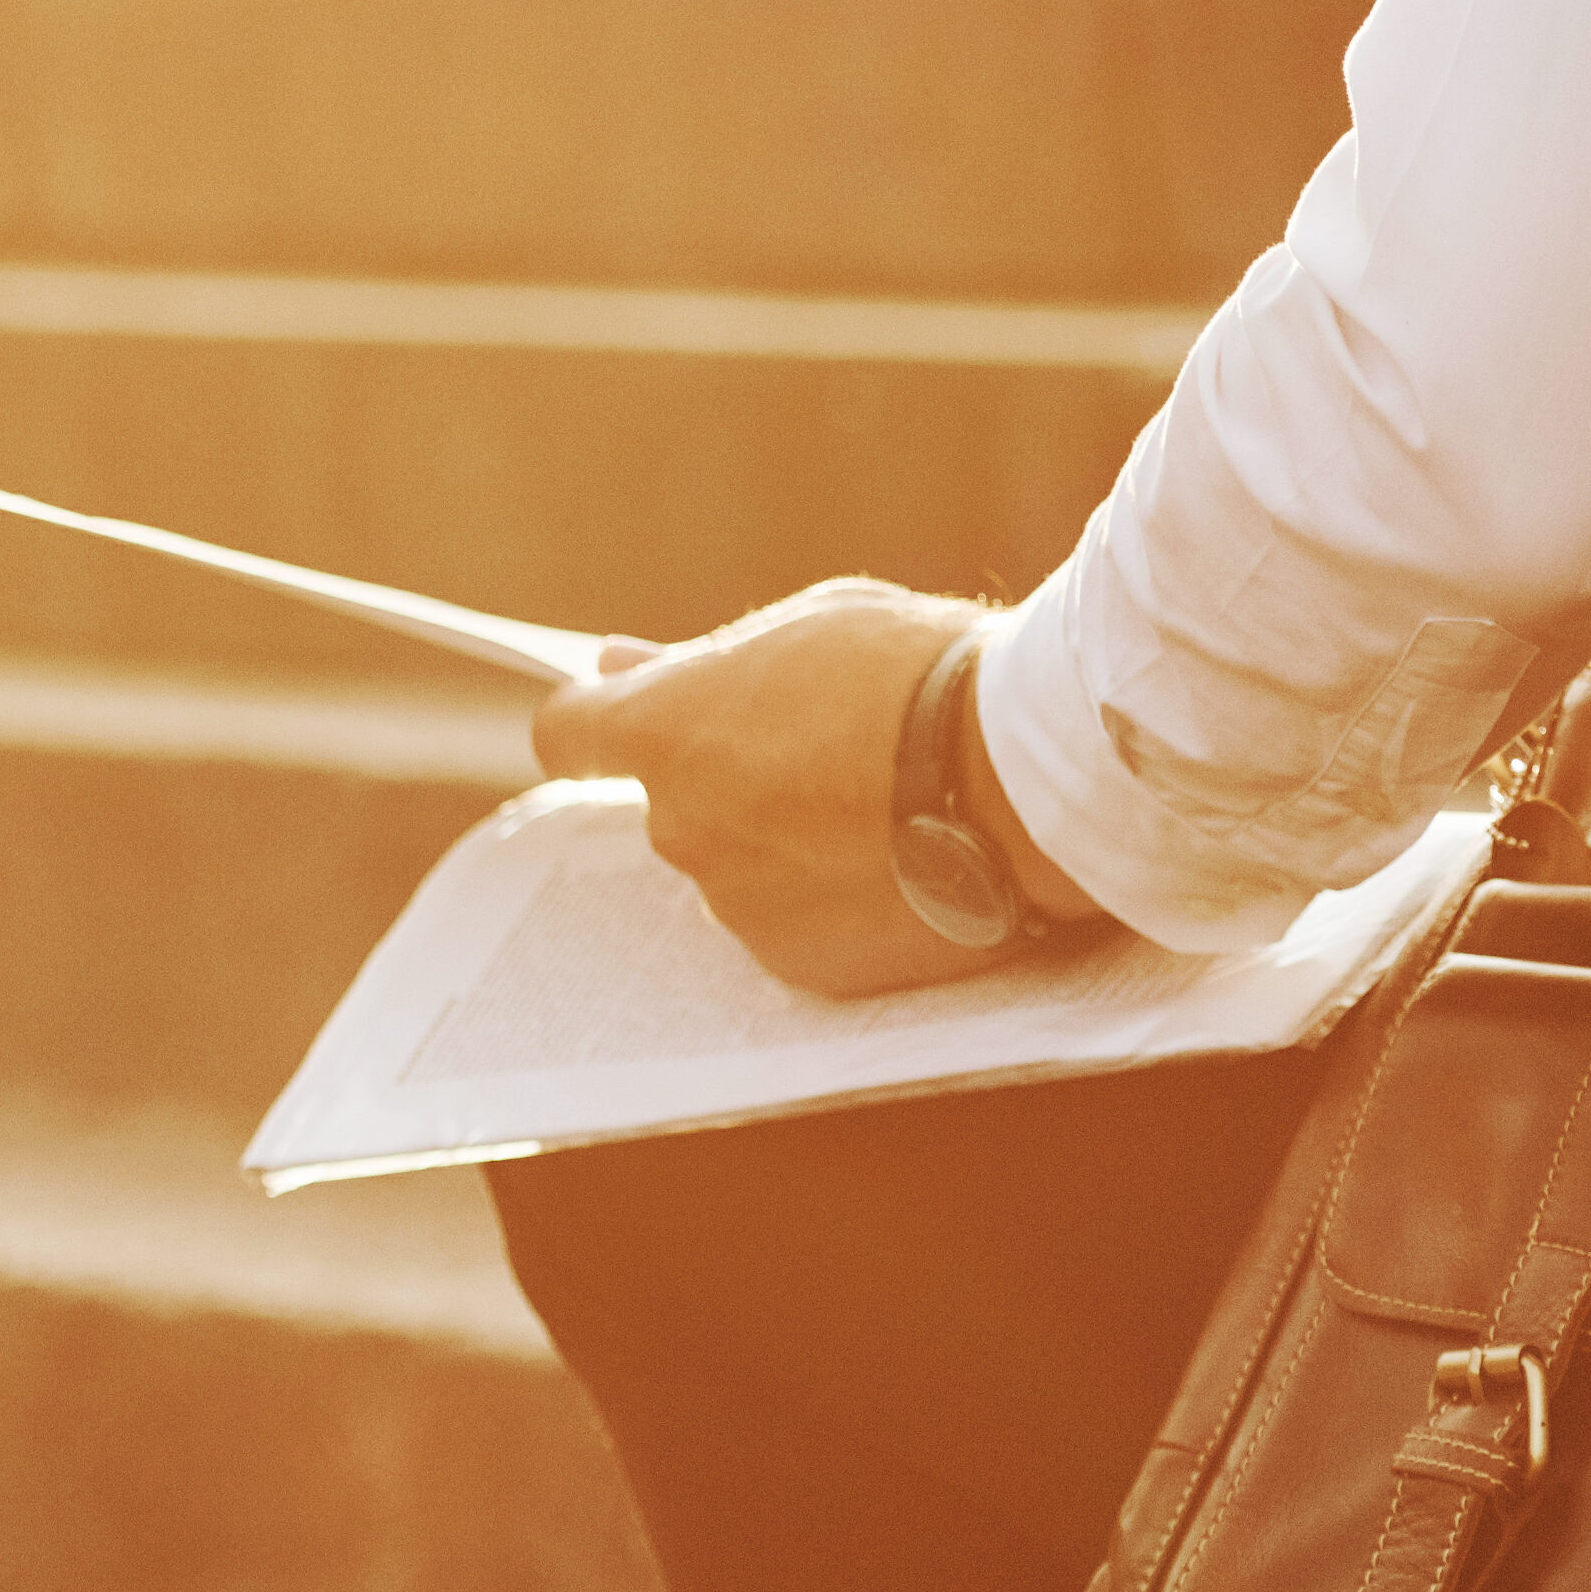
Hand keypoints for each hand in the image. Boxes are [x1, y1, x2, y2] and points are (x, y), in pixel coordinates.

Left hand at [532, 577, 1115, 998]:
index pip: (569, 734)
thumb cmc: (921, 674)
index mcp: (665, 731)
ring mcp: (737, 904)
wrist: (1020, 781)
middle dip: (726, 779)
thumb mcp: (810, 626)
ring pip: (737, 868)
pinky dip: (830, 900)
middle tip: (825, 748)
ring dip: (782, 843)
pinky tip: (902, 864)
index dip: (601, 724)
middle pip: (673, 802)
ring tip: (886, 807)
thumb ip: (701, 660)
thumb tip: (619, 663)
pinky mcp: (799, 965)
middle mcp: (680, 827)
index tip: (639, 717)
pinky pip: (793, 925)